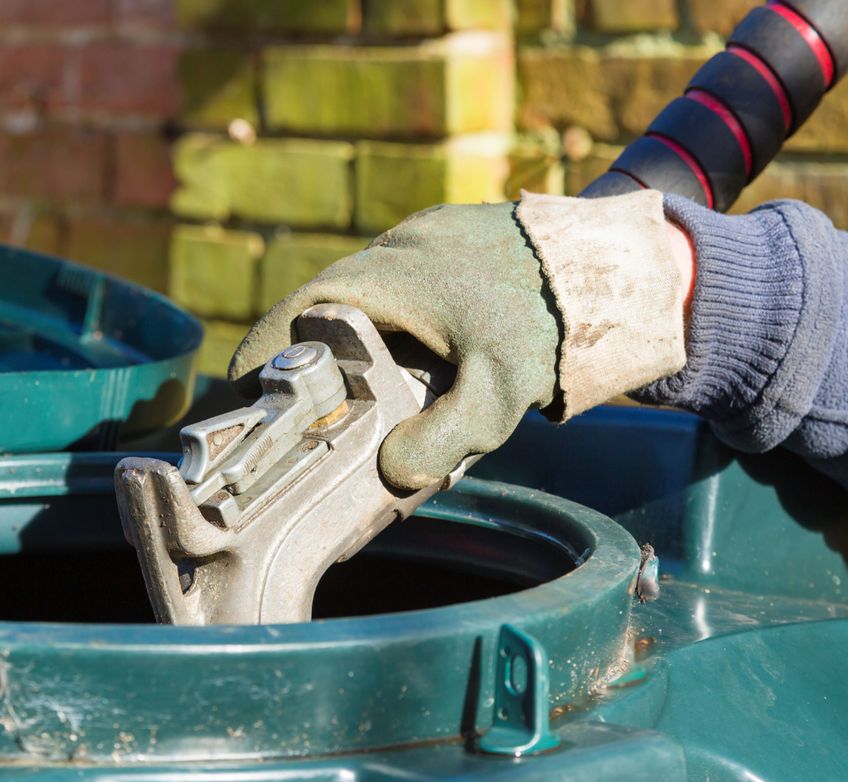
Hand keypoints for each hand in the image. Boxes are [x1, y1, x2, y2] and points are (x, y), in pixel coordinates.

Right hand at [229, 202, 561, 490]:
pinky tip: (398, 360)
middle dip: (296, 361)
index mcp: (381, 279)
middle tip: (287, 414)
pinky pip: (393, 286)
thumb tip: (390, 476)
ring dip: (341, 341)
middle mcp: (388, 251)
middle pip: (316, 310)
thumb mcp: (498, 395)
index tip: (236, 401)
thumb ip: (442, 439)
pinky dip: (379, 323)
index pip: (291, 318)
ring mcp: (418, 239)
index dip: (256, 360)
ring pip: (356, 298)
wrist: (612, 264)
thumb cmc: (551, 324)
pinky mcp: (445, 240)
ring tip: (341, 397)